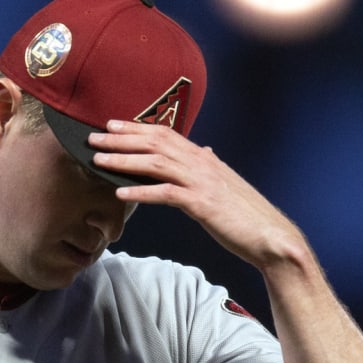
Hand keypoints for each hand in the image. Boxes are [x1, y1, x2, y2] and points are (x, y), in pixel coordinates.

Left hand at [89, 120, 311, 271]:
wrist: (270, 236)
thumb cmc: (246, 214)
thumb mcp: (225, 184)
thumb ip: (211, 167)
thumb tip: (205, 151)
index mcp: (204, 158)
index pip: (165, 134)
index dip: (136, 128)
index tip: (111, 126)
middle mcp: (201, 162)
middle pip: (155, 143)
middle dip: (121, 139)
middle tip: (93, 138)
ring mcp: (201, 181)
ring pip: (155, 163)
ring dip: (123, 160)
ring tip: (98, 160)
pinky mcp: (201, 204)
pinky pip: (165, 193)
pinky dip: (141, 192)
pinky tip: (120, 193)